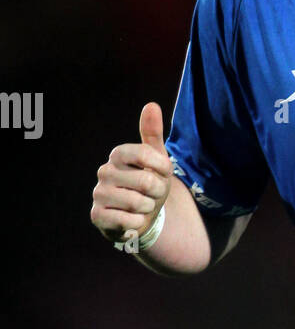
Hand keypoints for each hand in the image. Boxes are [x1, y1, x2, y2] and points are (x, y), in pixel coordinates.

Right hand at [91, 102, 173, 243]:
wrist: (142, 216)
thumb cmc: (150, 184)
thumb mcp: (157, 160)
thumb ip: (153, 134)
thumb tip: (151, 105)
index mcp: (118, 154)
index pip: (143, 153)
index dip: (162, 167)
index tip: (164, 173)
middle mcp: (104, 171)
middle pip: (146, 181)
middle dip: (158, 192)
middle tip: (153, 194)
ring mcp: (98, 194)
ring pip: (138, 203)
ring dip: (148, 208)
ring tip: (143, 206)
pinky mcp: (97, 216)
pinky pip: (129, 221)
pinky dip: (138, 223)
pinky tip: (133, 220)